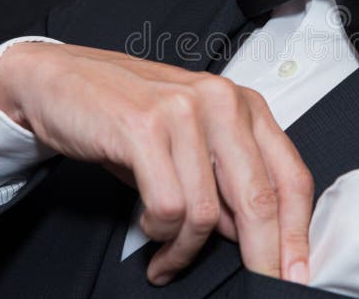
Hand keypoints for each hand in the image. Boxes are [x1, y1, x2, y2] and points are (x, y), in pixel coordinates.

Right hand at [0, 42, 312, 285]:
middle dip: (261, 254)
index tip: (298, 272)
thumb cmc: (127, 113)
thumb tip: (251, 234)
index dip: (297, 232)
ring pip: (207, 211)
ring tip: (169, 258)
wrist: (60, 80)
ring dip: (187, 249)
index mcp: (243, 104)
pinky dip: (159, 234)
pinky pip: (168, 207)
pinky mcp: (145, 127)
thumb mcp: (190, 142)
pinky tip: (149, 233)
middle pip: (259, 197)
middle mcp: (221, 101)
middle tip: (260, 285)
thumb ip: (225, 180)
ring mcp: (184, 112)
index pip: (290, 175)